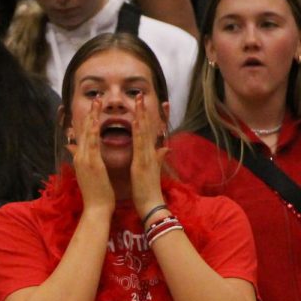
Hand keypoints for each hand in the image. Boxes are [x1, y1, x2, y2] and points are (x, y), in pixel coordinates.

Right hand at [70, 99, 113, 211]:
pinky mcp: (91, 164)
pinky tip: (95, 120)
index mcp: (82, 159)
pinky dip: (93, 131)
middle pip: (83, 131)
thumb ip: (84, 161)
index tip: (90, 109)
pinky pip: (92, 144)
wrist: (96, 209)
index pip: (82, 136)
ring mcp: (84, 160)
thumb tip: (74, 150)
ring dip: (91, 117)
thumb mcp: (89, 175)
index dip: (86, 121)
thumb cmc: (97, 195)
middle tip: (94, 98)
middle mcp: (80, 157)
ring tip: (96, 102)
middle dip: (89, 114)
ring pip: (87, 133)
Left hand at [129, 92, 167, 219]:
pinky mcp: (142, 163)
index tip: (157, 102)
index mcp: (151, 154)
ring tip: (138, 100)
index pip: (153, 131)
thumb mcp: (153, 171)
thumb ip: (159, 158)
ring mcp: (147, 157)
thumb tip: (166, 149)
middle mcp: (151, 152)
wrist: (151, 206)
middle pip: (149, 127)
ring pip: (145, 132)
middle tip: (141, 94)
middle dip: (146, 110)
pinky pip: (139, 145)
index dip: (153, 116)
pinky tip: (134, 121)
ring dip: (142, 115)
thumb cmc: (148, 191)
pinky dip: (137, 132)